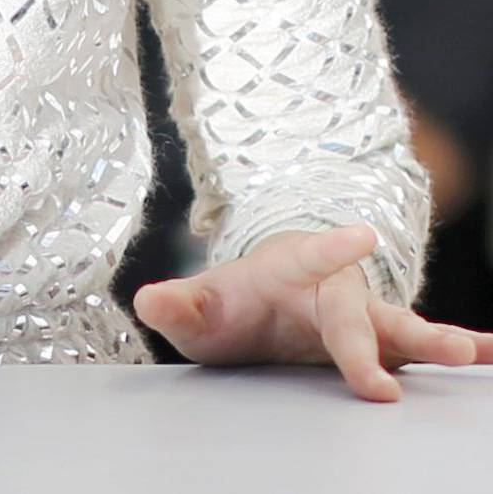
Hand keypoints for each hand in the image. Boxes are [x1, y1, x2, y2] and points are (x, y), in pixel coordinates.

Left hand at [132, 222, 492, 401]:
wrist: (255, 312)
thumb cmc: (228, 307)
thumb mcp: (196, 310)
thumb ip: (176, 305)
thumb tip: (147, 300)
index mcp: (286, 270)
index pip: (305, 256)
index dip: (330, 246)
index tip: (358, 235)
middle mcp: (331, 289)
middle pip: (357, 312)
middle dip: (373, 339)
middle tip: (398, 369)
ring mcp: (360, 317)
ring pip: (399, 327)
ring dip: (433, 340)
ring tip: (472, 352)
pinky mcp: (379, 343)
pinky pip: (418, 348)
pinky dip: (458, 349)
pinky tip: (491, 357)